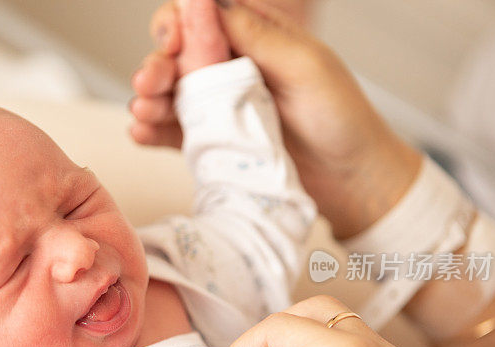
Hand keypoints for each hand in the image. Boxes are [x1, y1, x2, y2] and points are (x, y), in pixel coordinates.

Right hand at [130, 0, 421, 238]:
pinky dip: (153, 131)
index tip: (170, 44)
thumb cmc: (341, 117)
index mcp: (254, 36)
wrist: (352, 180)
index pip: (200, 17)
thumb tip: (208, 1)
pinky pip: (176, 133)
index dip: (177, 25)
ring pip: (169, 95)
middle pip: (175, 57)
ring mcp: (220, 107)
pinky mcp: (214, 142)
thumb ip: (256, 34)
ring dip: (148, 100)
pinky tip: (142, 133)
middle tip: (149, 83)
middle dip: (155, 66)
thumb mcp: (305, 65)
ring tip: (142, 112)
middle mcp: (231, 68)